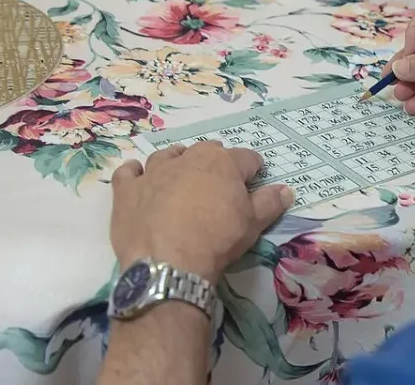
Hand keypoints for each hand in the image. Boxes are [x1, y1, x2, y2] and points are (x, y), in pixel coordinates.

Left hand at [109, 142, 293, 281]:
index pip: (247, 158)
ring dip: (176, 163)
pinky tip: (139, 182)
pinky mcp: (127, 190)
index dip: (253, 172)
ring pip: (167, 156)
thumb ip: (270, 203)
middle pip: (206, 151)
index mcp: (222, 162)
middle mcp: (188, 158)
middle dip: (215, 165)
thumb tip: (287, 190)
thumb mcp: (253, 224)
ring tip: (180, 181)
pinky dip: (135, 174)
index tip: (253, 186)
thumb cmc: (217, 240)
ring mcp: (153, 171)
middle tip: (217, 190)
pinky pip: (128, 172)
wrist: (168, 263)